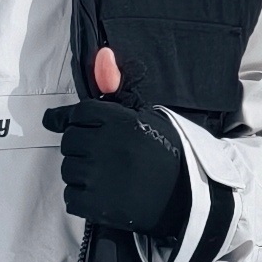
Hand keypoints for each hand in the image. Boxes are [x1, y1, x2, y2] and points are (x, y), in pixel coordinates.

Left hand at [43, 45, 188, 239]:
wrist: (192, 195)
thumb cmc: (168, 152)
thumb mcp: (147, 116)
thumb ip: (117, 89)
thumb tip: (102, 55)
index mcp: (120, 121)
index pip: (79, 114)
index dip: (79, 122)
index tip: (80, 129)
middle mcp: (107, 146)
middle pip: (70, 141)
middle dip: (82, 148)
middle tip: (106, 157)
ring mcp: (101, 177)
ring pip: (68, 170)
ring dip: (82, 174)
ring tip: (108, 177)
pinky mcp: (99, 205)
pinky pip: (72, 198)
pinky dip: (82, 199)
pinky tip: (104, 195)